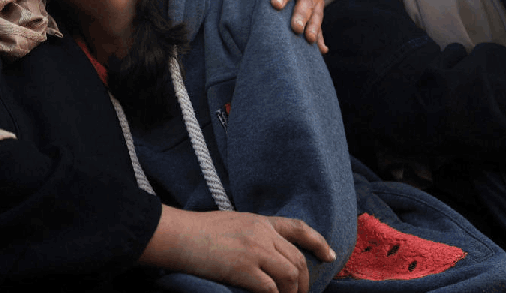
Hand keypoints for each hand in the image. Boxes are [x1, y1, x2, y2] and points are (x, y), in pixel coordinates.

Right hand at [140, 206, 335, 292]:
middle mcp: (261, 233)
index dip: (317, 242)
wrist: (177, 234)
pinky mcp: (244, 267)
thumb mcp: (230, 223)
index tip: (329, 255)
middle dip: (303, 282)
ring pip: (291, 274)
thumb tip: (265, 256)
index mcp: (258, 220)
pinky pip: (272, 289)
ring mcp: (254, 250)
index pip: (298, 228)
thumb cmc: (195, 231)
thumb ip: (251, 235)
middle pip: (297, 259)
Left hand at [242, 0, 326, 52]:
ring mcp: (316, 5)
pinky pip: (321, 30)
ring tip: (308, 39)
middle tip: (295, 27)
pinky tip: (322, 50)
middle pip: (307, 2)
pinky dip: (321, 40)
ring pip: (316, 16)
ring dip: (313, 28)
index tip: (275, 4)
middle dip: (302, 14)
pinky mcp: (317, 18)